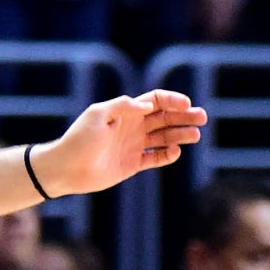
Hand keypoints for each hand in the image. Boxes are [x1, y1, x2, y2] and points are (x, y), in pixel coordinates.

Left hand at [38, 89, 205, 195]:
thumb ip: (121, 107)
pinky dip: (168, 155)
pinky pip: (155, 157)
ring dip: (180, 134)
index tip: (187, 105)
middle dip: (184, 116)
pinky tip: (175, 151)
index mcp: (124, 112)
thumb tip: (146, 104)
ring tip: (195, 135)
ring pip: (164, 137)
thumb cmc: (78, 139)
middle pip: (164, 117)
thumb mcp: (96, 116)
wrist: (66, 168)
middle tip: (202, 117)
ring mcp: (133, 145)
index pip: (154, 101)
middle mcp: (131, 127)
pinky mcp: (132, 163)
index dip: (172, 100)